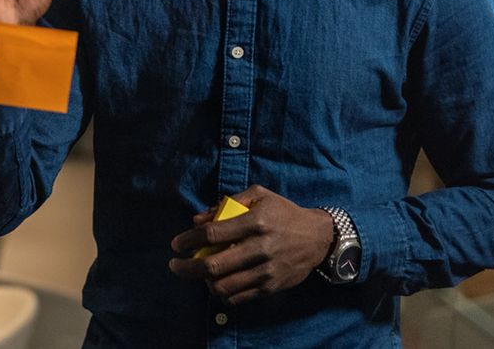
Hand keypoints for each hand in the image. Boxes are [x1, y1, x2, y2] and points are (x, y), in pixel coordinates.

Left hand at [167, 185, 333, 305]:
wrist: (319, 238)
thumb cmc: (283, 213)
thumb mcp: (259, 196)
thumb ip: (227, 204)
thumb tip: (197, 220)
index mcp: (256, 222)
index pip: (212, 234)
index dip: (188, 240)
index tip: (175, 244)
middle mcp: (260, 247)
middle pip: (213, 265)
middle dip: (186, 268)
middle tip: (175, 265)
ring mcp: (266, 270)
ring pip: (223, 286)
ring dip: (203, 282)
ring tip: (199, 274)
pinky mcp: (272, 287)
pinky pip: (238, 298)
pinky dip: (222, 293)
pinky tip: (217, 283)